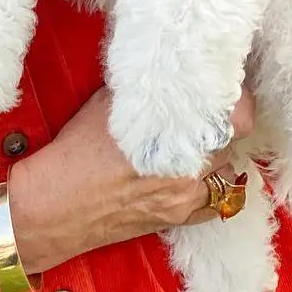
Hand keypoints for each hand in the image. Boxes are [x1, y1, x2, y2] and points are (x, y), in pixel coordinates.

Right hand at [9, 85, 256, 274]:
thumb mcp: (108, 105)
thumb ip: (145, 90)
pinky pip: (216, 202)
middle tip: (215, 107)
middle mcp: (187, 171)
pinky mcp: (177, 220)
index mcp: (173, 138)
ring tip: (204, 139)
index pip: (234, 118)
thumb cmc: (75, 152)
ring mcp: (185, 199)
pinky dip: (214, 185)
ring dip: (220, 154)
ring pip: (228, 171)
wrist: (53, 205)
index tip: (230, 85)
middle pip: (233, 142)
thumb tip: (165, 71)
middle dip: (226, 123)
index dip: (237, 99)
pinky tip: (200, 172)